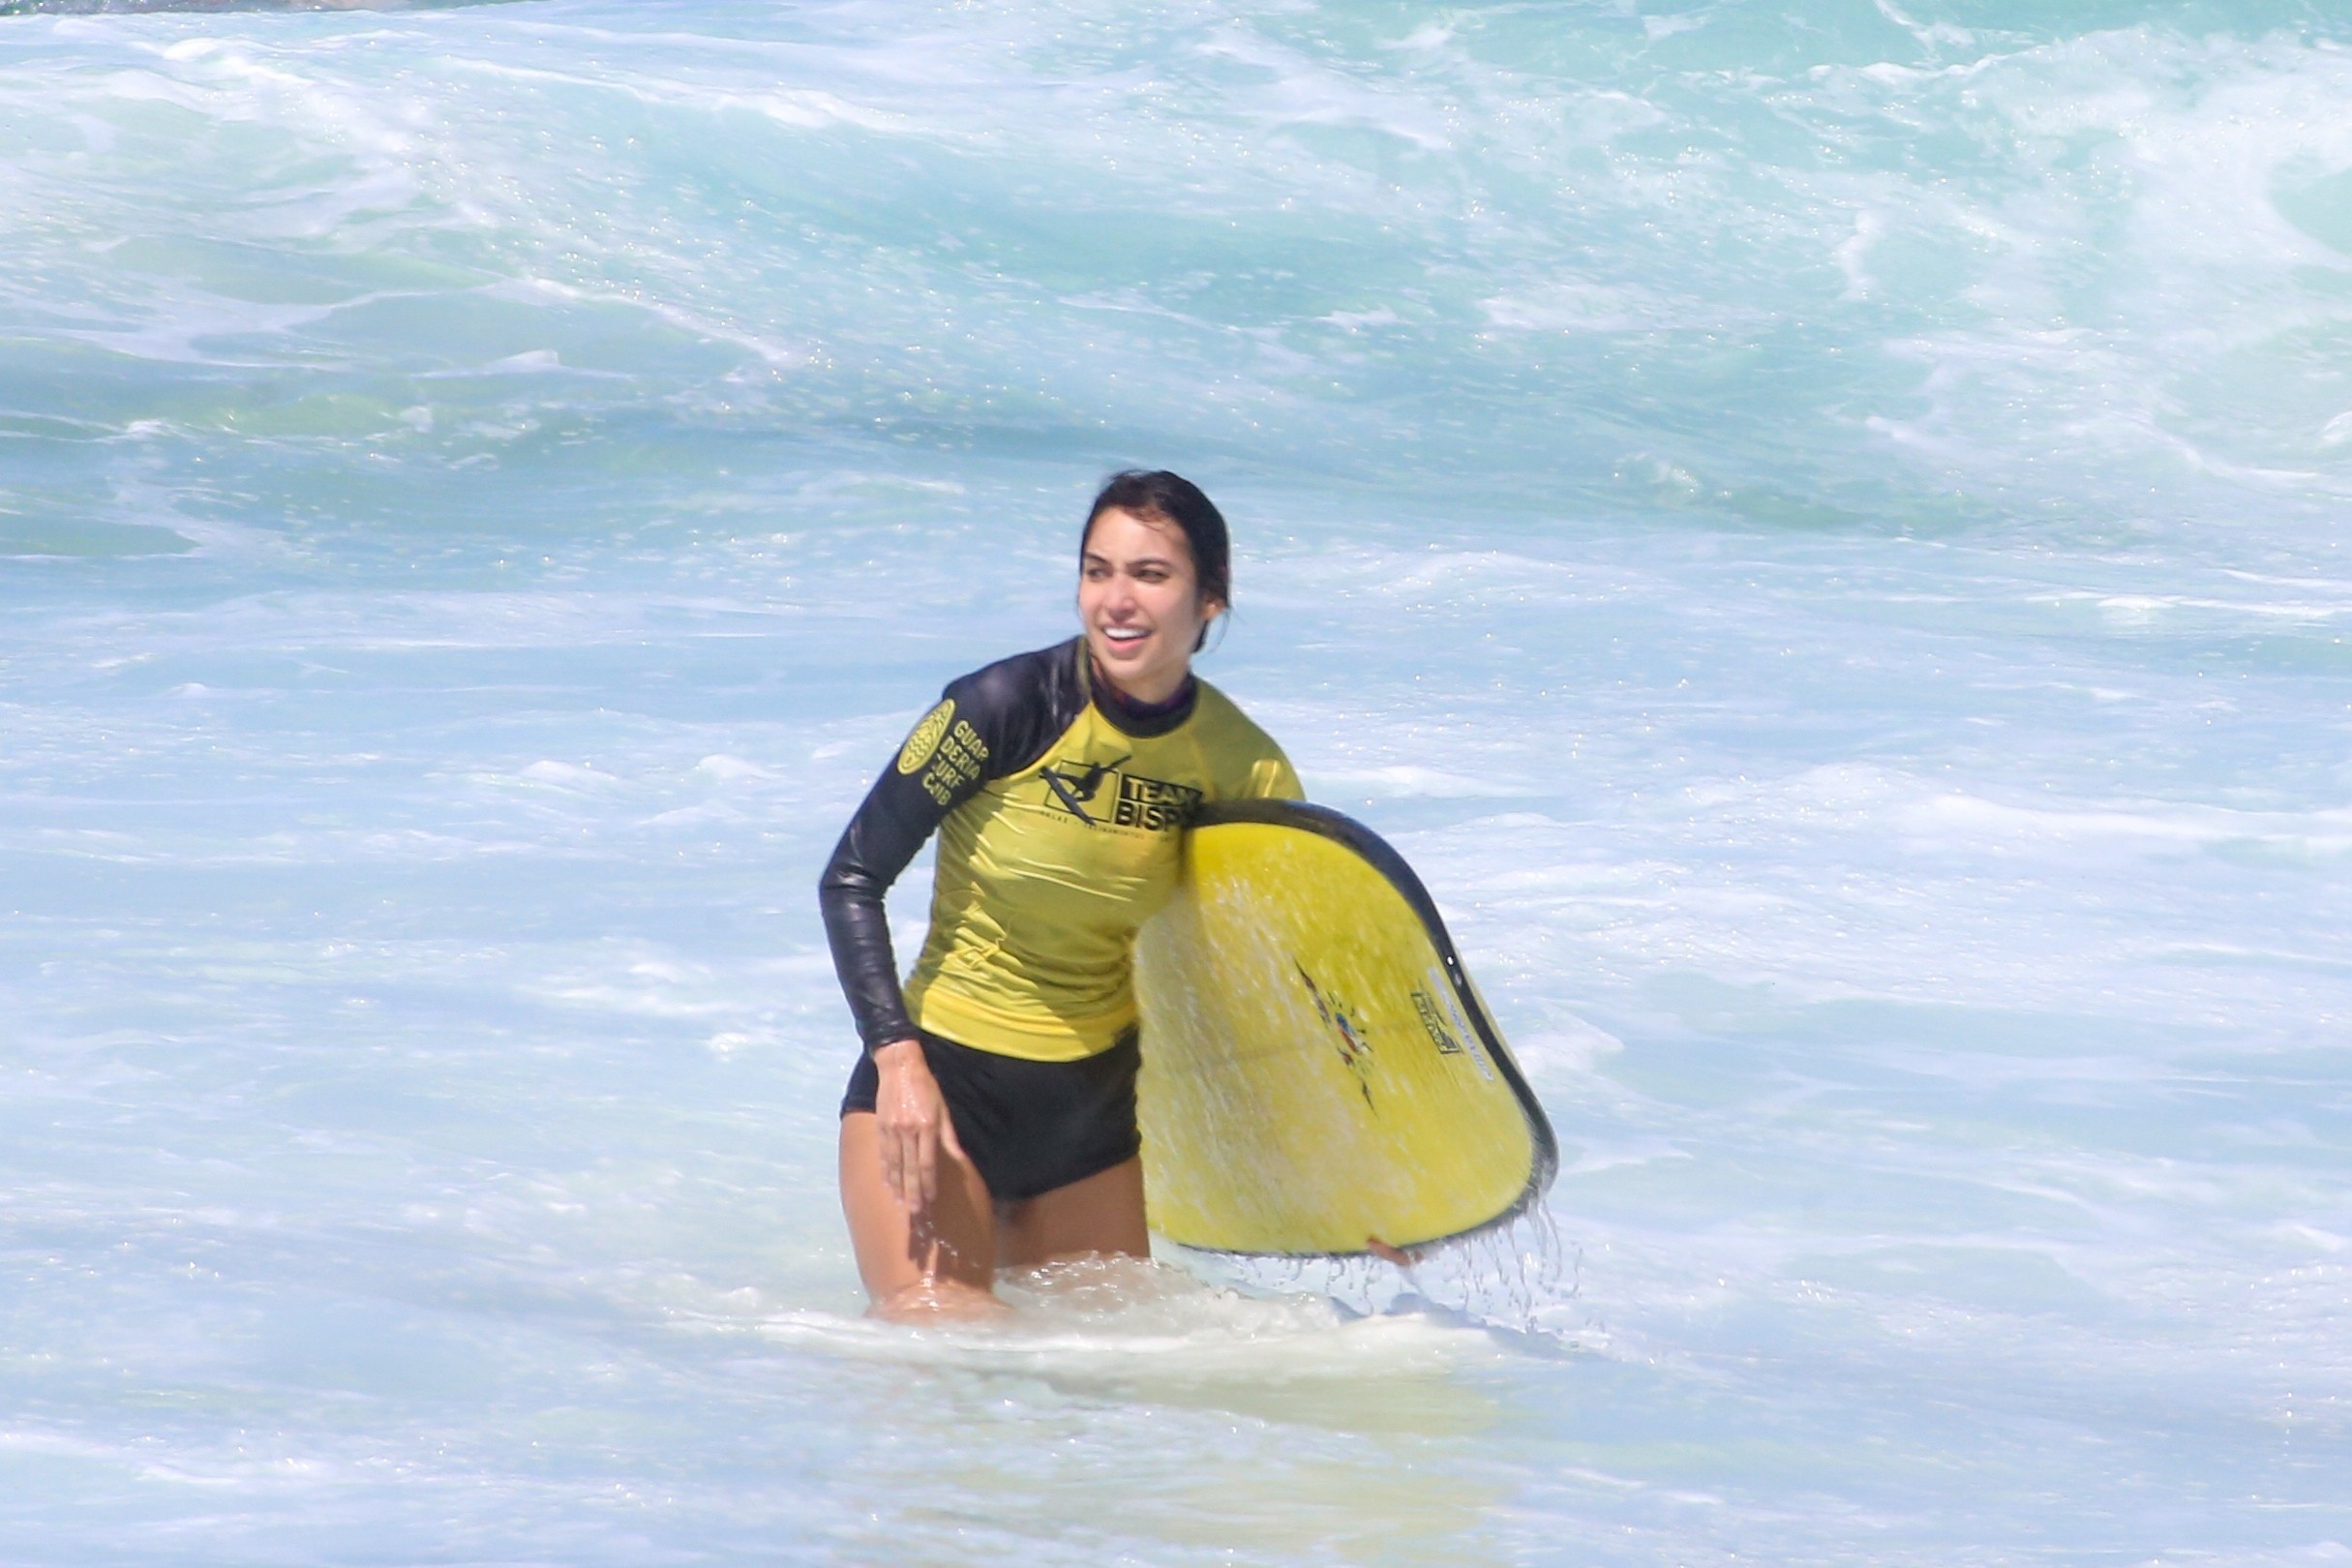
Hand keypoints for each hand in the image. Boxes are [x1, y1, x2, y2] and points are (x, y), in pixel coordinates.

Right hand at [871, 1039, 964, 1216]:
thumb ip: (948, 1136)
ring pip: (895, 1165)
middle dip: (913, 1192)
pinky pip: (883, 1154)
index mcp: (927, 1126)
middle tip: (914, 1212)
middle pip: (911, 1168)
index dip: (929, 1183)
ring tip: (900, 1203)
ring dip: (898, 1186)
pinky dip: (885, 1171)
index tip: (930, 1200)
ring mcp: (892, 1130)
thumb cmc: (926, 1087)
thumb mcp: (943, 1109)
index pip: (928, 1163)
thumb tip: (958, 1158)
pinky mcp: (881, 1127)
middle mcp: (908, 1130)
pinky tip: (887, 1183)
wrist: (899, 1067)